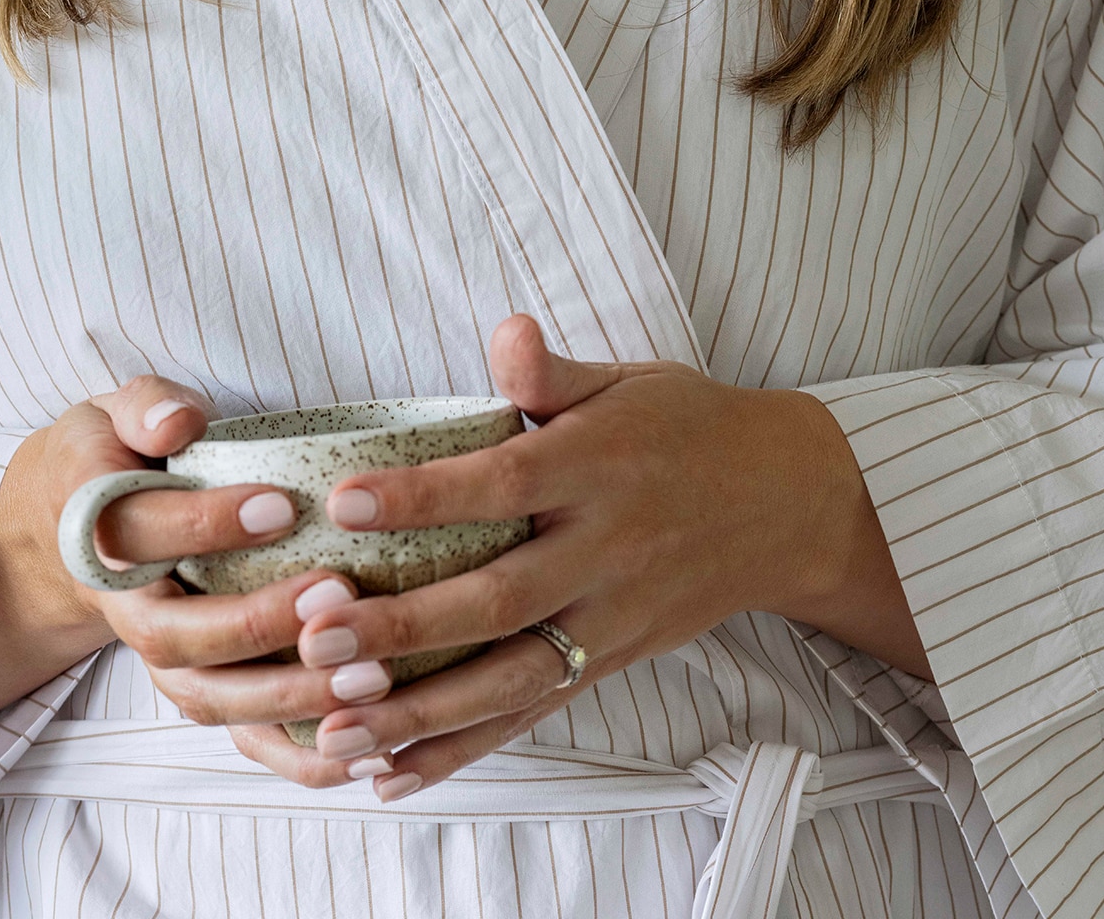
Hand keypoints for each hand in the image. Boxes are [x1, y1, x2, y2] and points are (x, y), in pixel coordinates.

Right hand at [0, 377, 397, 785]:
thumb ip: (146, 405)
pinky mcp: (200, 691)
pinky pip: (242, 738)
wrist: (72, 528)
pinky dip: (299, 757)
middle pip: (176, 637)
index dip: (207, 524)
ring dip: (289, 699)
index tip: (283, 505)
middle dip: (256, 624)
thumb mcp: (113, 411)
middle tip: (338, 593)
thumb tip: (181, 423)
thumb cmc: (117, 455)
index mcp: (95, 532)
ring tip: (371, 677)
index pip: (142, 534)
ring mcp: (162, 660)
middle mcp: (124, 609)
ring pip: (211, 699)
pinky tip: (369, 752)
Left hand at [231, 316, 923, 800]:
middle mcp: (605, 552)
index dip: (423, 496)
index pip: (502, 485)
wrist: (787, 505)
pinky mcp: (609, 663)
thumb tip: (505, 328)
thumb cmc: (684, 429)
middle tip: (316, 639)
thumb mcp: (626, 383)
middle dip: (404, 627)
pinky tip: (391, 774)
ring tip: (336, 730)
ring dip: (421, 710)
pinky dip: (461, 751)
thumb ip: (552, 372)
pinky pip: (531, 714)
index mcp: (597, 469)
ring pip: (511, 678)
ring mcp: (609, 619)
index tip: (343, 502)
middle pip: (498, 599)